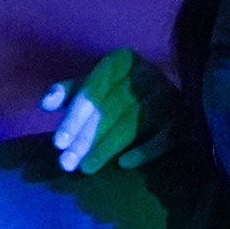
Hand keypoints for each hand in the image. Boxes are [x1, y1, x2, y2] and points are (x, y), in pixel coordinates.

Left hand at [39, 50, 176, 172]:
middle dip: (85, 138)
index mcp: (121, 60)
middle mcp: (146, 73)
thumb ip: (68, 92)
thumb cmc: (120, 90)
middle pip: (110, 110)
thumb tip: (45, 104)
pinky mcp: (184, 115)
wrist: (166, 94)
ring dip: (107, 148)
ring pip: (132, 124)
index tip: (57, 144)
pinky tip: (124, 164)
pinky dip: (145, 150)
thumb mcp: (93, 86)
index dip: (73, 118)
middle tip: (67, 163)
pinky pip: (164, 136)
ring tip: (86, 168)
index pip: (92, 91)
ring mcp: (168, 93)